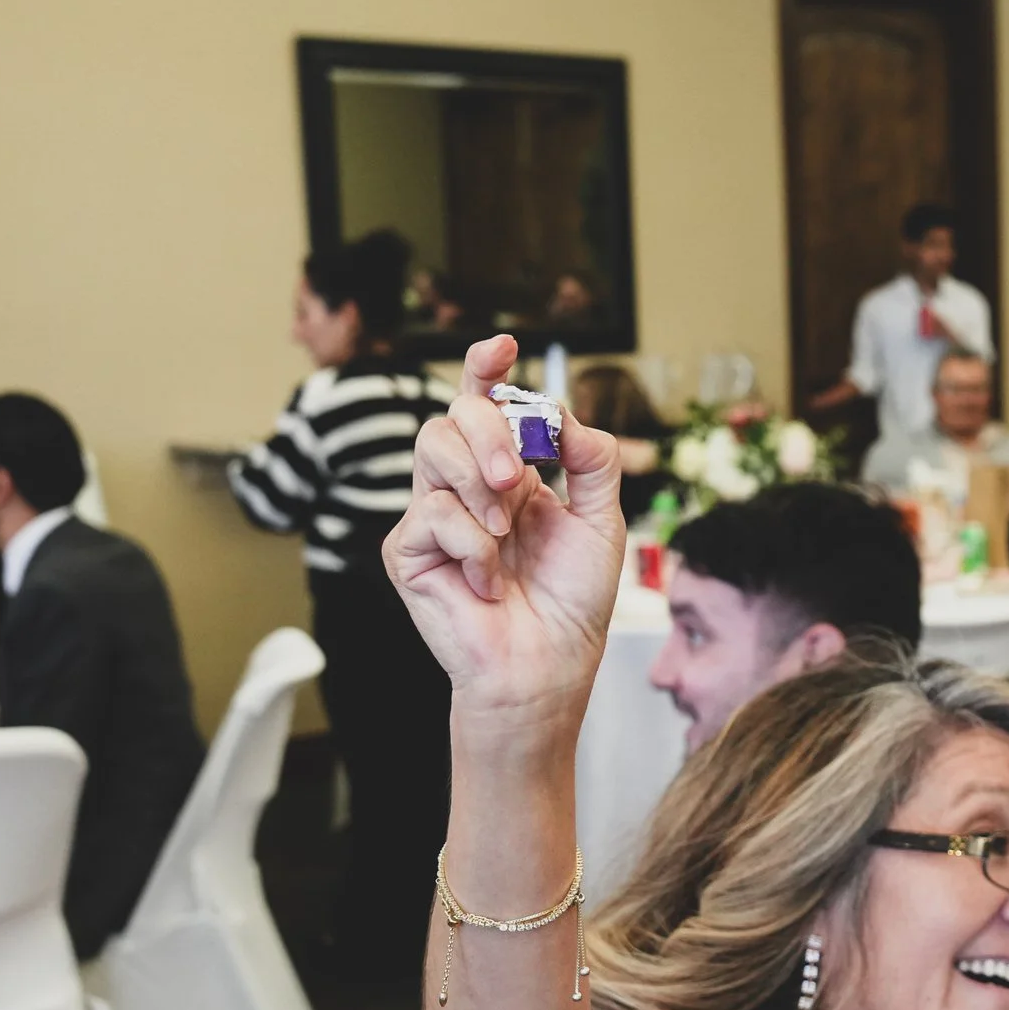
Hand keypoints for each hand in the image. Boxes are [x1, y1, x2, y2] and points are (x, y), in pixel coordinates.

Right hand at [385, 334, 626, 727]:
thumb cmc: (571, 602)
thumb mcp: (600, 521)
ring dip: (478, 484)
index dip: (488, 369)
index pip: (487, 404)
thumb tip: (563, 413)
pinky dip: (472, 546)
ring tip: (507, 531)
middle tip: (517, 477)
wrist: (547, 664)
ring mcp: (432, 516)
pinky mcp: (408, 551)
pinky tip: (489, 581)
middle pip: (455, 414)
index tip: (503, 345)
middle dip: (489, 431)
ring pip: (432, 447)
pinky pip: (431, 514)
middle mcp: (465, 486)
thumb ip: (590, 461)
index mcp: (509, 472)